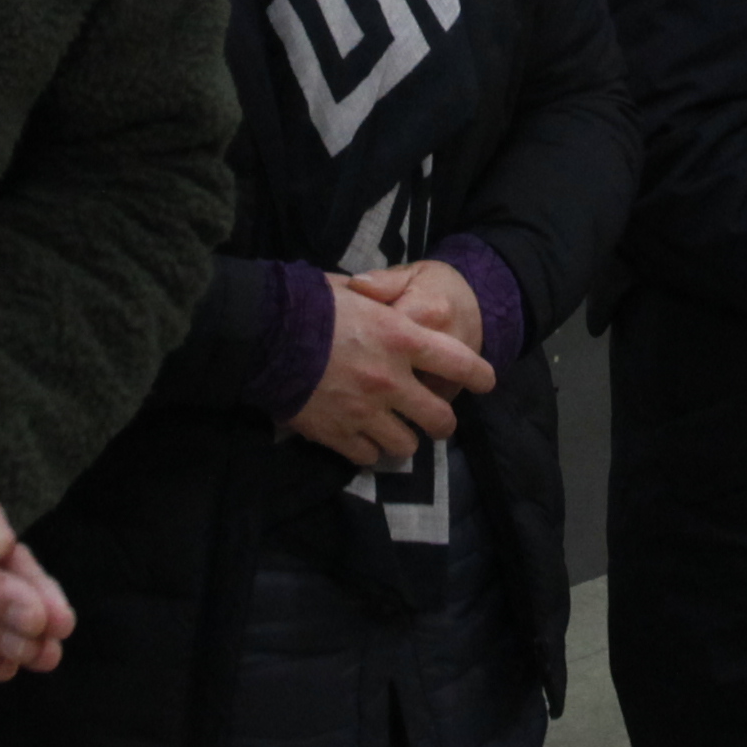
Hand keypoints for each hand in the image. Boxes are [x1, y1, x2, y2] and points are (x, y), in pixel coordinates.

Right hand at [291, 273, 494, 464]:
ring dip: (404, 439)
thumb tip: (391, 299)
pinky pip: (368, 455)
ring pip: (406, 445)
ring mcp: (365, 411)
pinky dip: (368, 449)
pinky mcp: (338, 434)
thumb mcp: (351, 291)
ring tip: (394, 431)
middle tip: (435, 419)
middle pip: (439, 418)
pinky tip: (360, 436)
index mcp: (400, 338)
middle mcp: (390, 380)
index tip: (485, 381)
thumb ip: (380, 300)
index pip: (459, 362)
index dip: (479, 375)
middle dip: (443, 422)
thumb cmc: (308, 305)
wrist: (261, 336)